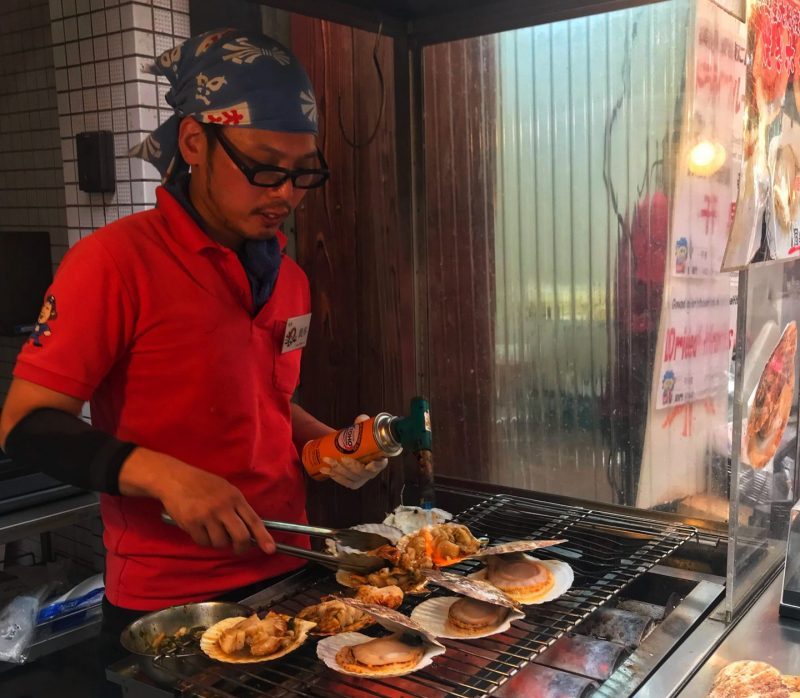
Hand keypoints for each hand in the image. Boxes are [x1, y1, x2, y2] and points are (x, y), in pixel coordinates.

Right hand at [120, 448, 274, 555]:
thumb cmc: (202, 483)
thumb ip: (236, 507)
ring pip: (220, 542)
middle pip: (240, 536)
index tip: (270, 549)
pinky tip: (199, 529)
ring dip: (218, 542)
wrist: (174, 478)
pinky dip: (203, 540)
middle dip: (241, 547)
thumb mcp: (225, 489)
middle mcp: (223, 507)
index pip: (253, 520)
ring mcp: (207, 515)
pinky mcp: (191, 523)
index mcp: (235, 497)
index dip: (263, 536)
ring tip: (212, 530)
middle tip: (238, 548)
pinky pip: (203, 542)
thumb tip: (249, 529)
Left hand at [318, 415, 389, 488]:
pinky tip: (324, 469)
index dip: (377, 466)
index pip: (381, 464)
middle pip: (363, 473)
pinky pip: (343, 481)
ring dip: (338, 470)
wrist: (352, 449)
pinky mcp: (352, 483)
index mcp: (379, 459)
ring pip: (351, 478)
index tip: (371, 464)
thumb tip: (360, 419)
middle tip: (341, 458)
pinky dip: (334, 476)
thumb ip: (362, 424)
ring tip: (327, 460)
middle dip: (351, 466)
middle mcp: (372, 471)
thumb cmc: (360, 440)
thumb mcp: (362, 430)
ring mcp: (362, 479)